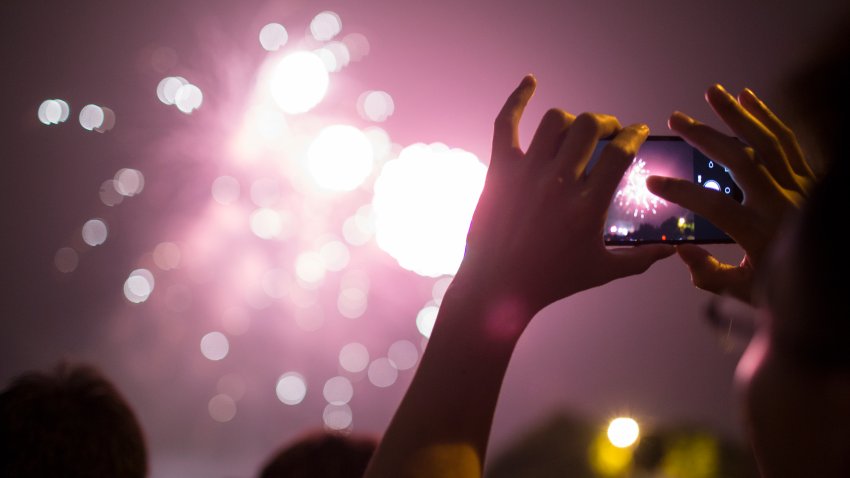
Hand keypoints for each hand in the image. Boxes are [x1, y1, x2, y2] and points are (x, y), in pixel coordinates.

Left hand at [450, 75, 673, 318]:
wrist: (498, 287)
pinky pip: (507, 123)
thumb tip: (674, 250)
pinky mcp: (500, 170)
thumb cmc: (553, 280)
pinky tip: (530, 82)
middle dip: (606, 123)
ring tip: (577, 131)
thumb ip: (642, 258)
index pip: (621, 152)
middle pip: (591, 127)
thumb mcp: (603, 271)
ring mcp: (527, 173)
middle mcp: (559, 182)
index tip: (637, 132)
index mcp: (588, 205)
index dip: (635, 134)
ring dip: (572, 120)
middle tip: (608, 132)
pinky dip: (518, 98)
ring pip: (556, 120)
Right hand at [646, 84, 816, 302]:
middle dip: (706, 136)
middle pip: (741, 161)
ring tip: (713, 92)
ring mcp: (799, 187)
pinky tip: (748, 99)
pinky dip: (767, 117)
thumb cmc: (791, 290)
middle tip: (677, 119)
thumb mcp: (746, 293)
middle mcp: (782, 204)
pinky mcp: (808, 177)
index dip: (681, 191)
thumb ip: (711, 276)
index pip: (714, 205)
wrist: (837, 280)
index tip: (653, 181)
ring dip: (738, 114)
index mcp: (761, 234)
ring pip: (767, 141)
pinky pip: (788, 141)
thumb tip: (682, 251)